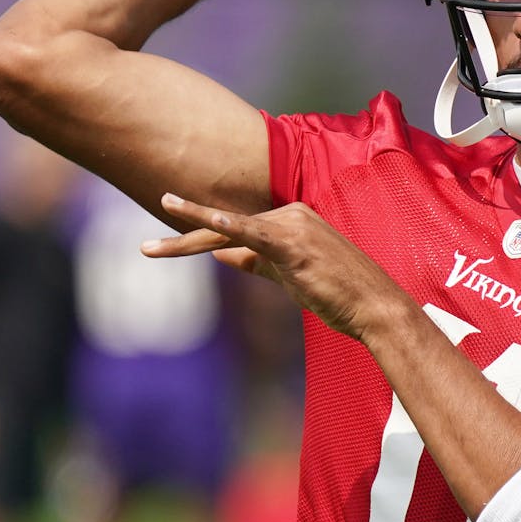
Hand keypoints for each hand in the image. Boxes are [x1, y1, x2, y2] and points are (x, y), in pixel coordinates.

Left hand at [144, 192, 412, 340]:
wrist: (375, 306)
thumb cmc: (339, 294)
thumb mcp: (290, 275)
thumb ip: (257, 262)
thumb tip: (223, 255)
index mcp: (289, 219)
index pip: (234, 229)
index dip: (197, 239)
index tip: (164, 246)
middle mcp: (289, 215)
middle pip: (224, 228)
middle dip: (182, 239)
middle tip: (144, 249)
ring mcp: (292, 227)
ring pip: (228, 231)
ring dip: (186, 241)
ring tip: (149, 248)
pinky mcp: (295, 245)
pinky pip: (254, 234)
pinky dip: (229, 227)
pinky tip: (206, 222)